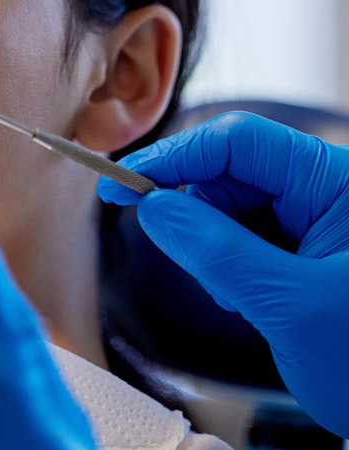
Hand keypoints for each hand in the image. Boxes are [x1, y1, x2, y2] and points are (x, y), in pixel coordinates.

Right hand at [98, 111, 348, 436]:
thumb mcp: (291, 307)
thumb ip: (216, 252)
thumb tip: (151, 208)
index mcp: (334, 182)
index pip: (237, 142)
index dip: (173, 157)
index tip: (122, 185)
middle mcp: (322, 190)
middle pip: (227, 174)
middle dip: (199, 219)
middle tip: (200, 269)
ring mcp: (312, 219)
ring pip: (227, 209)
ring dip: (215, 252)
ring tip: (247, 300)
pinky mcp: (300, 247)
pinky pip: (240, 239)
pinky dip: (228, 268)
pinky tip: (253, 301)